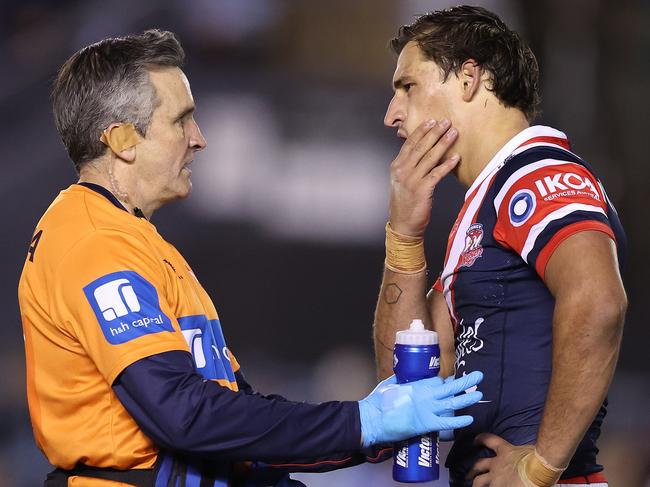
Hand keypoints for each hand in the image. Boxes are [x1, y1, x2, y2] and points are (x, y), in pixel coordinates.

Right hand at [358, 371, 482, 446]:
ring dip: (467, 398)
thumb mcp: (390, 385)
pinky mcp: (426, 424)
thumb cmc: (378, 402)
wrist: (372, 419)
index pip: (437, 381)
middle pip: (450, 387)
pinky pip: (446, 423)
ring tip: (479, 393)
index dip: (444, 382)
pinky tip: (469, 419)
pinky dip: (458, 421)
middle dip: (465, 382)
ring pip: (452, 403)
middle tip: (478, 376)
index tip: (448, 383)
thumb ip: (400, 381)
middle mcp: (425, 395)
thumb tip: (403, 379)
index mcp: (416, 385)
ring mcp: (427, 409)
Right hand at [388, 118, 459, 236]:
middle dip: (434, 133)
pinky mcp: (422, 190)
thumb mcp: (402, 181)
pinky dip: (447, 165)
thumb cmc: (404, 203)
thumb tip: (423, 151)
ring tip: (453, 134)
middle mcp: (403, 171)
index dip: (421, 131)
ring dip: (443, 144)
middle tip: (446, 122)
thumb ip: (409, 166)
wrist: (402, 225)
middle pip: (420, 147)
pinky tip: (456, 158)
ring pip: (430, 157)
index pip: (409, 144)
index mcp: (397, 167)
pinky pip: (437, 174)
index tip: (431, 121)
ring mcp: (412, 180)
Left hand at [468, 433, 532, 486]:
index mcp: (505, 451)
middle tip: (467, 474)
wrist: (538, 469)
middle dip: (472, 470)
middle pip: (479, 465)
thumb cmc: (538, 458)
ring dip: (476, 485)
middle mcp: (496, 464)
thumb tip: (528, 456)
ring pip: (479, 482)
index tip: (475, 441)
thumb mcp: (528, 450)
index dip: (481, 439)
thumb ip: (522, 454)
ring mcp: (496, 478)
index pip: (489, 440)